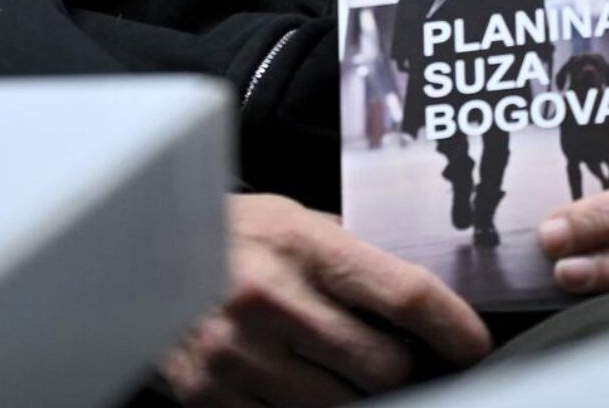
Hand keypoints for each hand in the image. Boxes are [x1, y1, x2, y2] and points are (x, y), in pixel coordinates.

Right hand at [163, 194, 490, 406]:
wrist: (135, 254)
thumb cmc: (229, 233)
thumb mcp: (292, 219)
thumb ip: (351, 254)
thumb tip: (419, 294)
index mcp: (303, 246)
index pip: (405, 295)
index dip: (455, 327)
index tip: (474, 345)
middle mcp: (273, 302)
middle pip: (383, 364)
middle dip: (402, 365)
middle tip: (397, 354)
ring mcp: (239, 357)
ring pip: (343, 405)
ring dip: (356, 390)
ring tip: (338, 361)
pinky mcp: (211, 396)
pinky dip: (306, 405)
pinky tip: (297, 378)